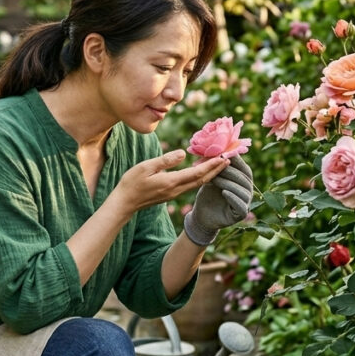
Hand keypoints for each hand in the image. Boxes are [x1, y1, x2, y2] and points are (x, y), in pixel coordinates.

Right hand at [110, 150, 228, 215]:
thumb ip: (166, 160)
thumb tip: (184, 153)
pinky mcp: (171, 194)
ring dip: (210, 174)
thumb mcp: (146, 167)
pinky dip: (200, 177)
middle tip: (229, 159)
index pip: (198, 173)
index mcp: (172, 182)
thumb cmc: (132, 183)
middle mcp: (176, 189)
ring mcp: (174, 194)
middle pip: (202, 180)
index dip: (212, 165)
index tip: (224, 157)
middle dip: (216, 170)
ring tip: (219, 164)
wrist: (125, 202)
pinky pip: (190, 185)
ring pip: (197, 184)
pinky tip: (202, 171)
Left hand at [184, 155, 253, 245]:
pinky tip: (224, 192)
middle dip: (230, 171)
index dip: (236, 160)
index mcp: (243, 179)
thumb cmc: (208, 193)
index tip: (224, 153)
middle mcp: (247, 190)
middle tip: (217, 166)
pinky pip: (240, 205)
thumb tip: (218, 147)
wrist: (202, 214)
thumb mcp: (212, 177)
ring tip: (215, 179)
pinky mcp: (241, 214)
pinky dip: (233, 198)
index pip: (243, 168)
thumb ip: (217, 166)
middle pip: (243, 178)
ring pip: (241, 191)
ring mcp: (246, 202)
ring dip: (229, 183)